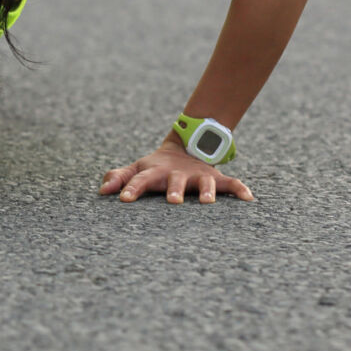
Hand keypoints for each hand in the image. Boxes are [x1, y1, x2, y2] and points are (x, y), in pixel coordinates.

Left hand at [100, 138, 253, 203]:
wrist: (186, 148)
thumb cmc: (155, 167)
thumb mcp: (137, 168)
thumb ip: (119, 177)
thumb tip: (102, 190)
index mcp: (156, 172)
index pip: (140, 179)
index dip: (131, 187)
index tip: (123, 198)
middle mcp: (178, 174)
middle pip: (175, 181)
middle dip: (174, 190)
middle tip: (173, 201)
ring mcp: (198, 176)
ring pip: (204, 183)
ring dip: (206, 191)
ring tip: (207, 202)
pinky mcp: (215, 178)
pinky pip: (231, 184)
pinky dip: (240, 190)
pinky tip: (249, 198)